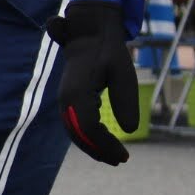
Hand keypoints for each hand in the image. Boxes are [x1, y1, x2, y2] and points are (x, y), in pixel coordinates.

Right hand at [46, 0, 135, 165]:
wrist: (88, 33)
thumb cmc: (109, 51)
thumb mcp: (124, 74)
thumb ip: (126, 101)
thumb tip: (130, 129)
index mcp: (77, 93)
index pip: (90, 128)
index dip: (107, 145)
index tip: (125, 156)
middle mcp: (66, 100)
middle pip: (80, 134)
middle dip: (100, 150)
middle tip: (122, 160)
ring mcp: (64, 100)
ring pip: (75, 132)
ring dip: (93, 146)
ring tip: (114, 158)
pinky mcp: (68, 100)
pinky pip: (75, 125)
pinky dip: (88, 137)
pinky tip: (103, 144)